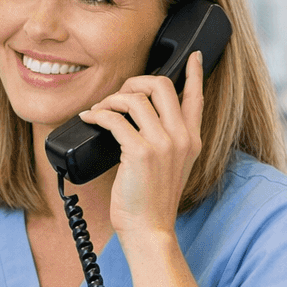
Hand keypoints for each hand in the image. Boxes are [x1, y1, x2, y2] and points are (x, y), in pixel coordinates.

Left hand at [78, 51, 204, 238]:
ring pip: (135, 98)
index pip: (197, 97)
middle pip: (161, 85)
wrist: (150, 229)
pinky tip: (90, 118)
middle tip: (119, 96)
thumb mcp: (170, 167)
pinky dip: (97, 114)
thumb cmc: (152, 201)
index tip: (195, 57)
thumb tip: (140, 117)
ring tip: (100, 111)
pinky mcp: (141, 152)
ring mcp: (163, 144)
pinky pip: (114, 119)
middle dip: (135, 82)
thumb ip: (166, 142)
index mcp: (192, 140)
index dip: (196, 73)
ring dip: (111, 100)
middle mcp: (182, 137)